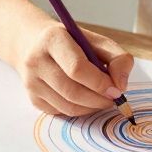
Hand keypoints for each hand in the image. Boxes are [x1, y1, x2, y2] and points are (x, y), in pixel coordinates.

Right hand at [13, 22, 132, 116]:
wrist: (35, 44)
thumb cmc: (72, 43)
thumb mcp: (97, 41)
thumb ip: (117, 58)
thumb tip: (120, 85)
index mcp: (53, 39)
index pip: (77, 68)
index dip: (100, 83)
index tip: (116, 89)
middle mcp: (36, 61)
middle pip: (72, 91)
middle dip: (99, 100)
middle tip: (113, 99)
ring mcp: (31, 82)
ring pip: (68, 106)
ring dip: (92, 107)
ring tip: (102, 99)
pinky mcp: (33, 98)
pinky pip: (61, 112)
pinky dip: (80, 110)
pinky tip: (86, 100)